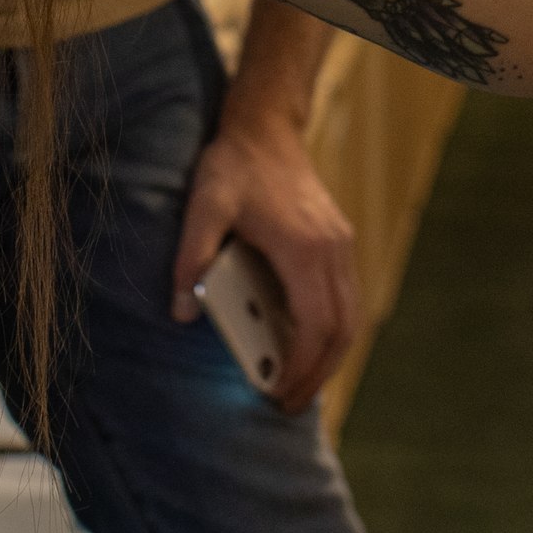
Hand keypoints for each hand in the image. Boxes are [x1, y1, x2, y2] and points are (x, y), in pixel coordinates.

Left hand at [171, 104, 358, 412]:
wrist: (266, 128)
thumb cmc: (234, 166)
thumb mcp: (203, 207)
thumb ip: (191, 258)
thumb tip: (182, 311)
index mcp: (303, 248)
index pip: (316, 325)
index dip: (301, 367)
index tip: (279, 393)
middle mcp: (331, 250)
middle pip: (342, 330)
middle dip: (318, 374)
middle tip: (288, 404)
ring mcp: (340, 245)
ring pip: (350, 316)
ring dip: (329, 356)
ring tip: (299, 383)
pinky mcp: (338, 242)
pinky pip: (346, 299)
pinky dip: (332, 330)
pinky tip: (307, 344)